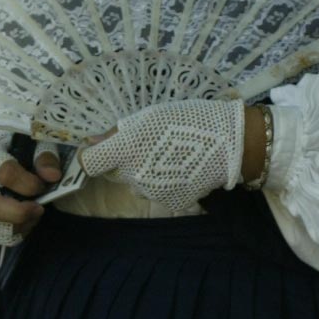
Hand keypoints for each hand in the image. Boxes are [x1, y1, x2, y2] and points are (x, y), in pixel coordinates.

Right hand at [0, 147, 63, 239]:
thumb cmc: (10, 147)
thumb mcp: (29, 143)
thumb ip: (44, 156)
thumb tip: (53, 176)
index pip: (6, 175)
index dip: (30, 183)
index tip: (44, 182)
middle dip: (21, 212)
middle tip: (40, 207)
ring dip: (23, 223)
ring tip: (35, 209)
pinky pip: (2, 236)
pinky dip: (20, 230)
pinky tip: (27, 216)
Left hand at [77, 98, 240, 209]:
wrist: (228, 143)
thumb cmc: (187, 120)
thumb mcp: (150, 116)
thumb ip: (117, 132)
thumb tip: (91, 142)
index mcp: (125, 149)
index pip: (90, 162)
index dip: (93, 156)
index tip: (101, 151)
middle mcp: (133, 175)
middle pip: (115, 172)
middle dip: (124, 161)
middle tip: (149, 146)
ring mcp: (152, 192)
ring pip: (136, 184)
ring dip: (144, 173)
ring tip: (169, 156)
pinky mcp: (169, 202)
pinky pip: (157, 193)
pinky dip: (164, 183)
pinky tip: (181, 169)